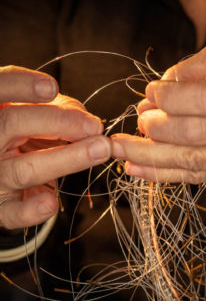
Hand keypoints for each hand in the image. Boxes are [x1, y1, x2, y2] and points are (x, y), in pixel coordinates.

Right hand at [0, 66, 111, 228]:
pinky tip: (50, 203)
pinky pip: (12, 213)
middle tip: (94, 126)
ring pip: (24, 168)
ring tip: (100, 149)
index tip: (51, 87)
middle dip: (58, 122)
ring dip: (67, 159)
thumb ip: (59, 110)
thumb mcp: (37, 116)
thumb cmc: (27, 137)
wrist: (7, 177)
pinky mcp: (0, 207)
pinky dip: (31, 210)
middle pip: (13, 125)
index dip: (20, 86)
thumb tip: (89, 120)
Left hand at [111, 42, 205, 182]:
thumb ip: (197, 67)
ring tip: (121, 152)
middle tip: (136, 122)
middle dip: (156, 131)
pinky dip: (167, 174)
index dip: (172, 99)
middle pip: (198, 136)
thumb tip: (157, 92)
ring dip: (152, 159)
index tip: (151, 94)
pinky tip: (140, 170)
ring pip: (196, 162)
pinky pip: (204, 177)